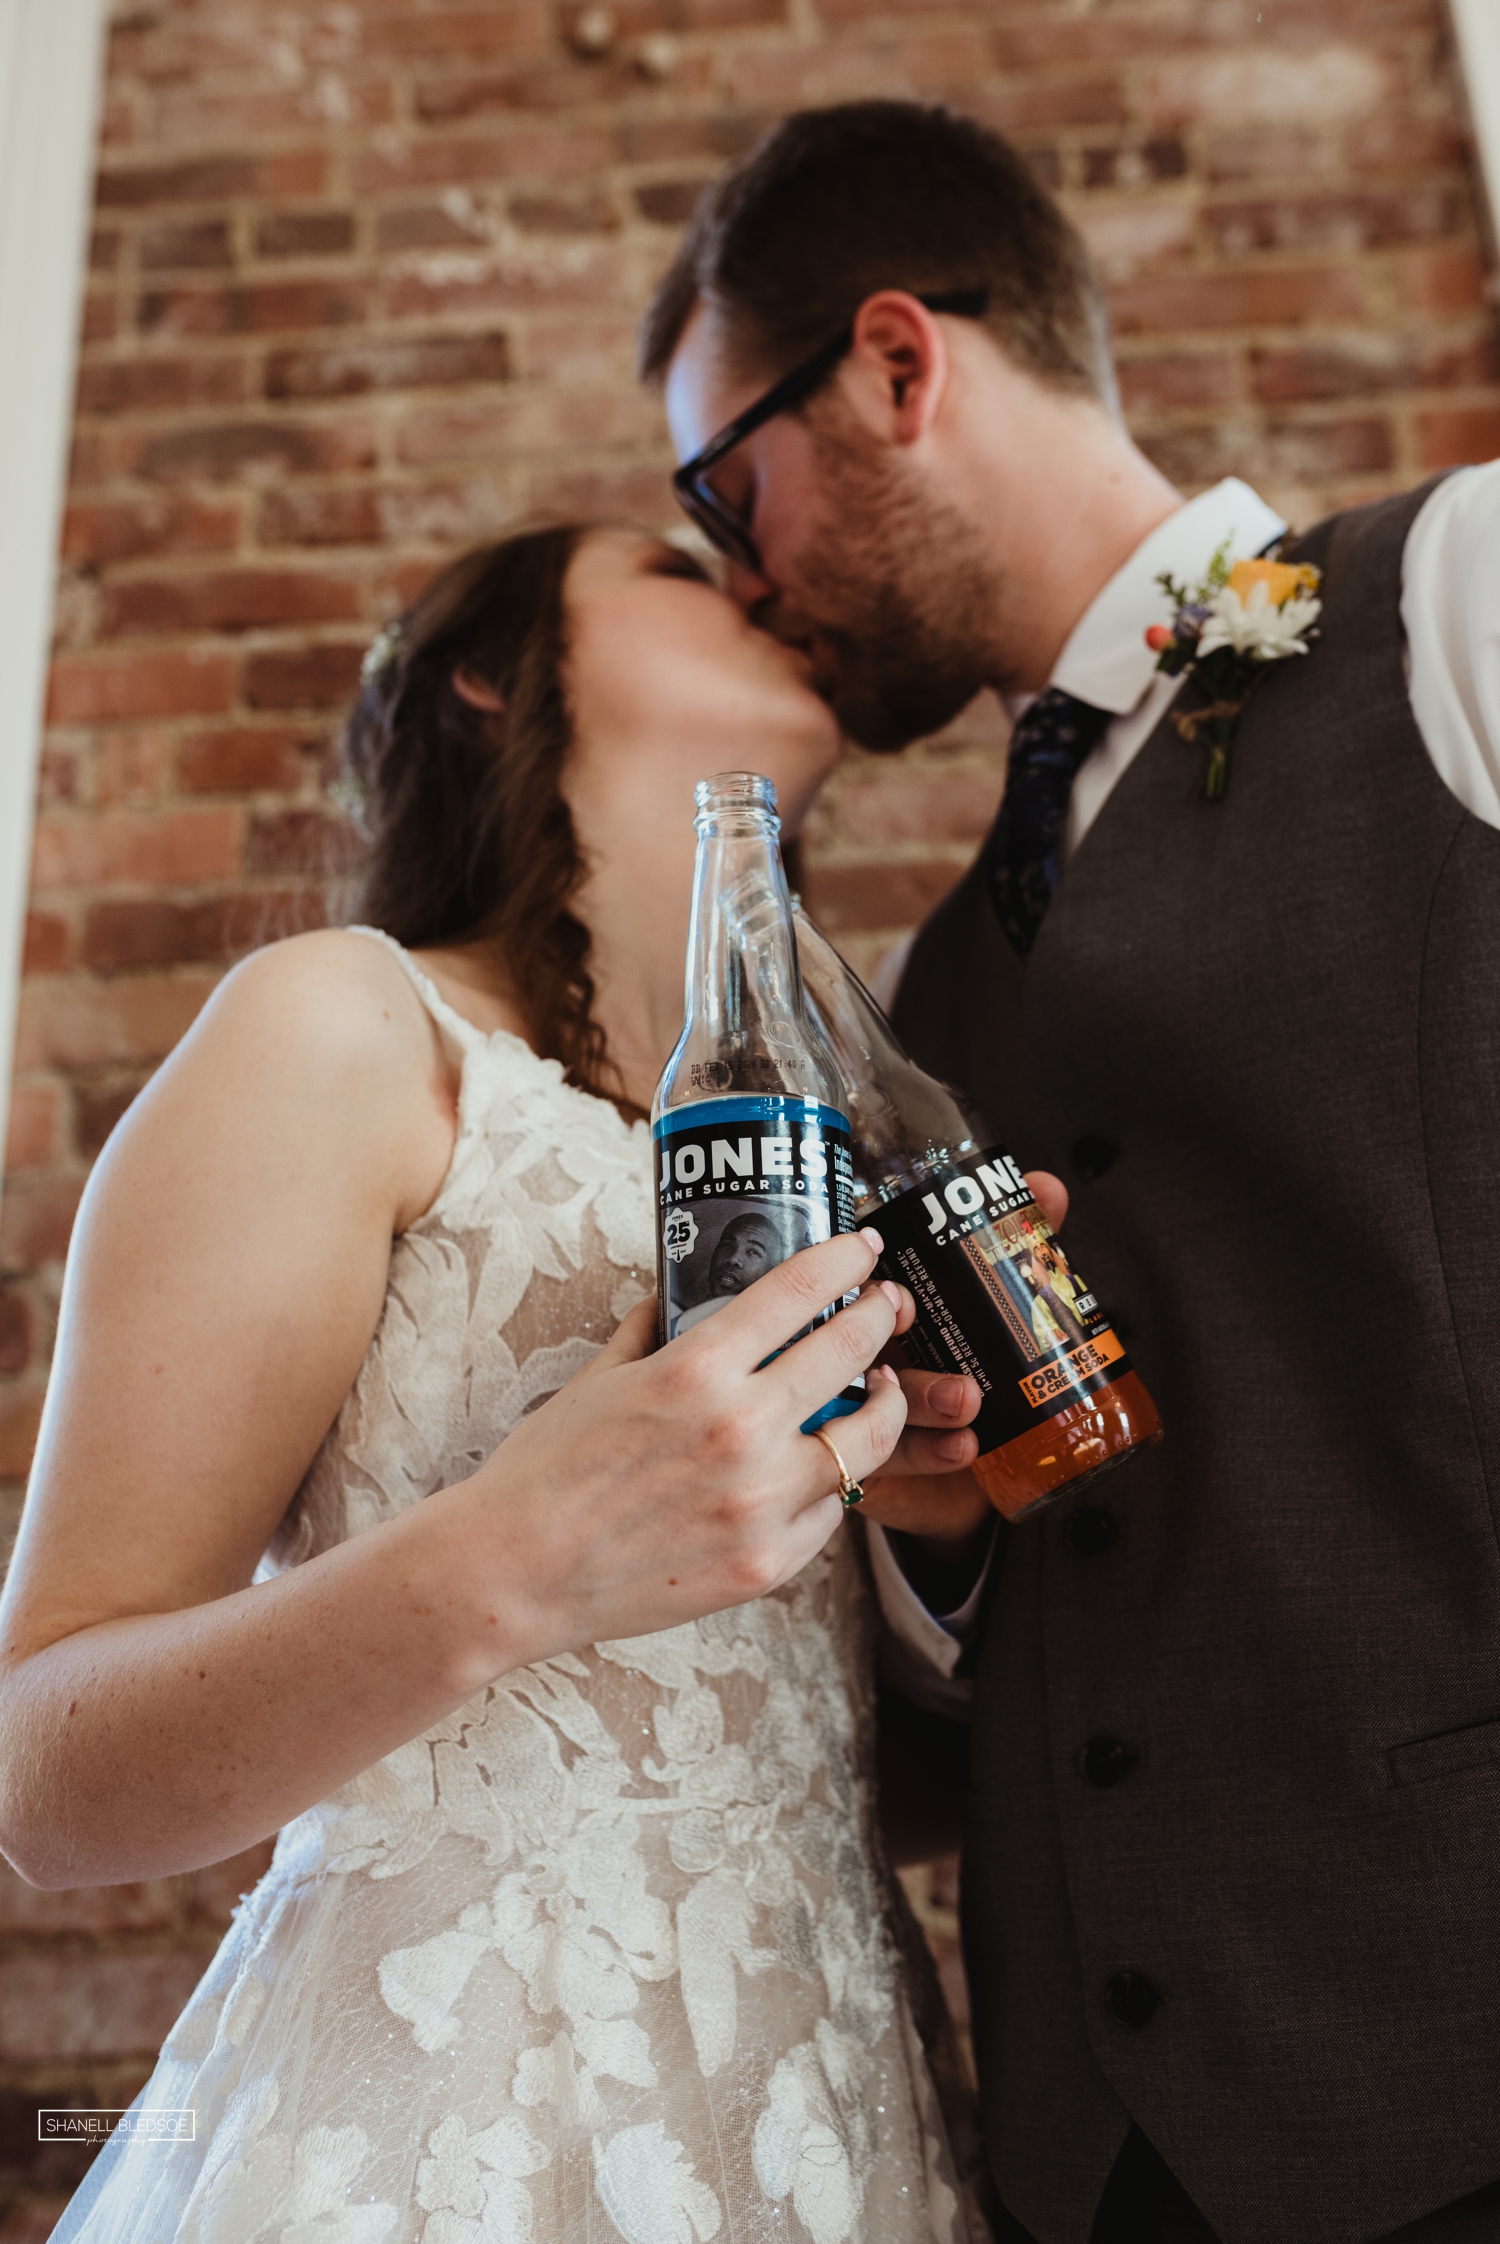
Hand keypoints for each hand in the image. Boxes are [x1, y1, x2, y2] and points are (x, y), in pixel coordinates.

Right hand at [456, 1228, 910, 1674]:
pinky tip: (826, 1467)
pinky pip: (831, 1512)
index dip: (842, 1259)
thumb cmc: (545, 1472)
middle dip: (878, 1316)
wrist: (514, 1573)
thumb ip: (650, 1330)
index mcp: (695, 1371)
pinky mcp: (767, 1564)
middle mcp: (740, 1431)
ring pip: (866, 1441)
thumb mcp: (596, 1377)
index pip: (796, 1292)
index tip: (862, 1247)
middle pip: (848, 1352)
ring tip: (881, 1388)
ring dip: (884, 1404)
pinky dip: (834, 1483)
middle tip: (886, 1304)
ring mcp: (760, 1503)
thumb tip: (679, 1296)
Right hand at [856, 1167, 1070, 1542]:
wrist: (975, 1455)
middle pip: (862, 1348)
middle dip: (904, 1347)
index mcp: (877, 1305)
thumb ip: (1023, 1247)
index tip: (899, 1296)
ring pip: (875, 1403)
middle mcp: (859, 1354)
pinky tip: (965, 1446)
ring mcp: (857, 1412)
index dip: (871, 1290)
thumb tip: (1047, 1186)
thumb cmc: (977, 1360)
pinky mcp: (868, 1461)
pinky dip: (931, 1452)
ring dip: (923, 1401)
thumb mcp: (1001, 1300)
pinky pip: (892, 1458)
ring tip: (967, 1403)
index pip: (857, 1286)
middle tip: (945, 1361)